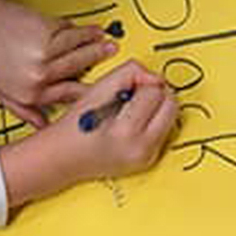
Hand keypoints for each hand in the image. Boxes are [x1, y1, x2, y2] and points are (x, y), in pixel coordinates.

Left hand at [0, 0, 114, 125]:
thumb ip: (24, 110)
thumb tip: (42, 125)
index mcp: (30, 94)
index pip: (69, 96)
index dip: (89, 92)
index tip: (101, 90)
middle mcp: (41, 75)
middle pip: (79, 68)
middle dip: (98, 59)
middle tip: (112, 54)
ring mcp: (46, 51)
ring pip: (79, 46)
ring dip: (94, 40)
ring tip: (103, 37)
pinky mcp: (46, 29)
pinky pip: (69, 29)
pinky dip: (77, 27)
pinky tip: (82, 27)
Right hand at [0, 61, 179, 206]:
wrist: (64, 157)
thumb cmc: (76, 124)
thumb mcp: (98, 89)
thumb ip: (129, 74)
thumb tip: (155, 77)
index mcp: (126, 131)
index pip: (155, 91)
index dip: (142, 82)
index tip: (127, 87)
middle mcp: (141, 148)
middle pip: (172, 105)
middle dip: (156, 93)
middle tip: (133, 95)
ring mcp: (147, 157)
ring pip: (172, 117)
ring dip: (157, 107)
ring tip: (131, 109)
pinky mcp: (149, 161)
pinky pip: (164, 130)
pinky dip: (153, 121)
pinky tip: (132, 123)